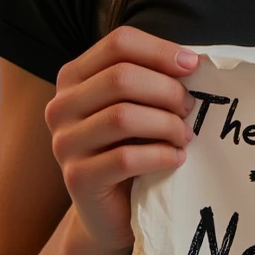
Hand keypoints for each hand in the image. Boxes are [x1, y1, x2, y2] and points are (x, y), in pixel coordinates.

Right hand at [45, 27, 198, 250]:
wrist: (112, 210)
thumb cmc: (131, 148)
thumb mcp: (139, 106)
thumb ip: (152, 79)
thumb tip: (193, 60)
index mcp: (74, 77)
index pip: (119, 43)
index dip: (160, 50)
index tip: (192, 66)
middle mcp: (61, 106)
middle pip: (121, 77)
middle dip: (167, 90)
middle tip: (190, 108)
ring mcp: (64, 143)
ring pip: (122, 117)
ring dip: (166, 124)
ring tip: (185, 136)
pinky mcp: (77, 178)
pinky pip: (126, 158)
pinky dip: (161, 155)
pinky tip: (176, 159)